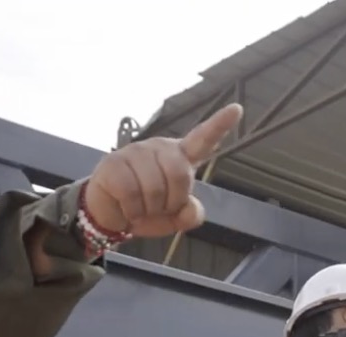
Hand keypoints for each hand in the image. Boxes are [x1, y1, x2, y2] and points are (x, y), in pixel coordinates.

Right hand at [85, 103, 242, 237]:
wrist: (109, 215)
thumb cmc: (145, 209)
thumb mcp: (173, 218)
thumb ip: (190, 215)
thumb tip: (191, 208)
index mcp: (178, 157)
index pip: (202, 139)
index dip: (219, 125)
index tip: (236, 109)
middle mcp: (159, 149)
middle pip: (180, 174)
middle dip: (171, 201)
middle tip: (157, 207)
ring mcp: (135, 152)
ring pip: (154, 188)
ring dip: (149, 209)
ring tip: (139, 206)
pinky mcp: (114, 163)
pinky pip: (131, 194)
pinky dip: (131, 211)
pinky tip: (126, 206)